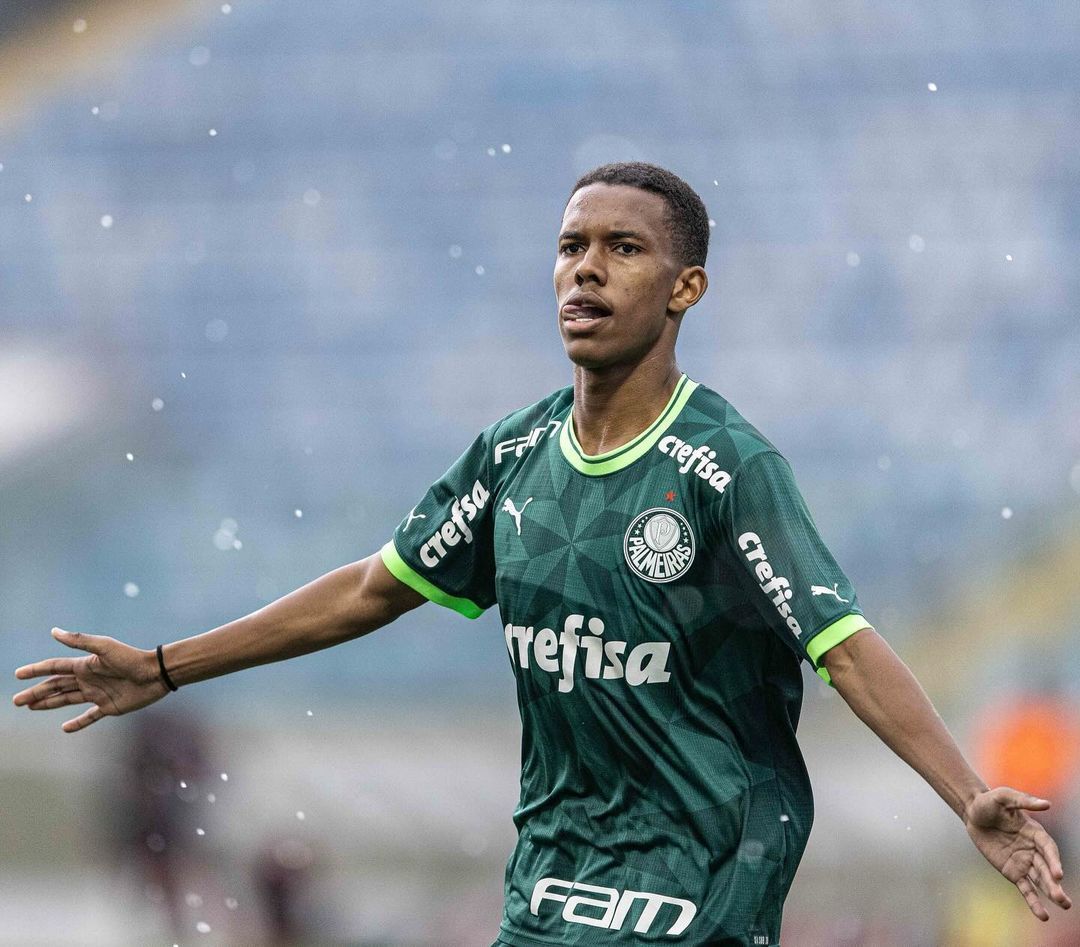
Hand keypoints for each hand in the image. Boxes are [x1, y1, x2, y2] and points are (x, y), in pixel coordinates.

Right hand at [12, 628, 169, 731]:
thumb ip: (79, 641)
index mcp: (85, 665)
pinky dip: (78, 723)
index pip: (54, 668)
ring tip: (31, 707)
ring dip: (48, 704)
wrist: (156, 674)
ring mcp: (97, 694)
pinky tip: (65, 728)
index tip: (18, 674)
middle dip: (36, 692)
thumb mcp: (104, 647)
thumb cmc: (131, 658)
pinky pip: (89, 717)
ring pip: (66, 699)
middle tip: (17, 701)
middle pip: (56, 686)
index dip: (36, 670)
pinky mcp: (109, 707)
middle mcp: (88, 679)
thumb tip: (54, 631)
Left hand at [965, 786, 1071, 920]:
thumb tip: (1046, 804)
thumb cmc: (989, 802)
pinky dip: (1033, 901)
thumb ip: (1023, 801)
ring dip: (1050, 892)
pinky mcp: (1013, 872)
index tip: (1058, 874)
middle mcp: (1033, 849)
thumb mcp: (1003, 796)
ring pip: (1040, 880)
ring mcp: (1024, 862)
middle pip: (1047, 868)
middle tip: (1062, 898)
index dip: (1054, 860)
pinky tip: (1042, 915)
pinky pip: (1025, 888)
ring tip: (1063, 904)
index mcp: (1035, 832)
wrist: (973, 812)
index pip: (1048, 848)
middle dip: (1054, 883)